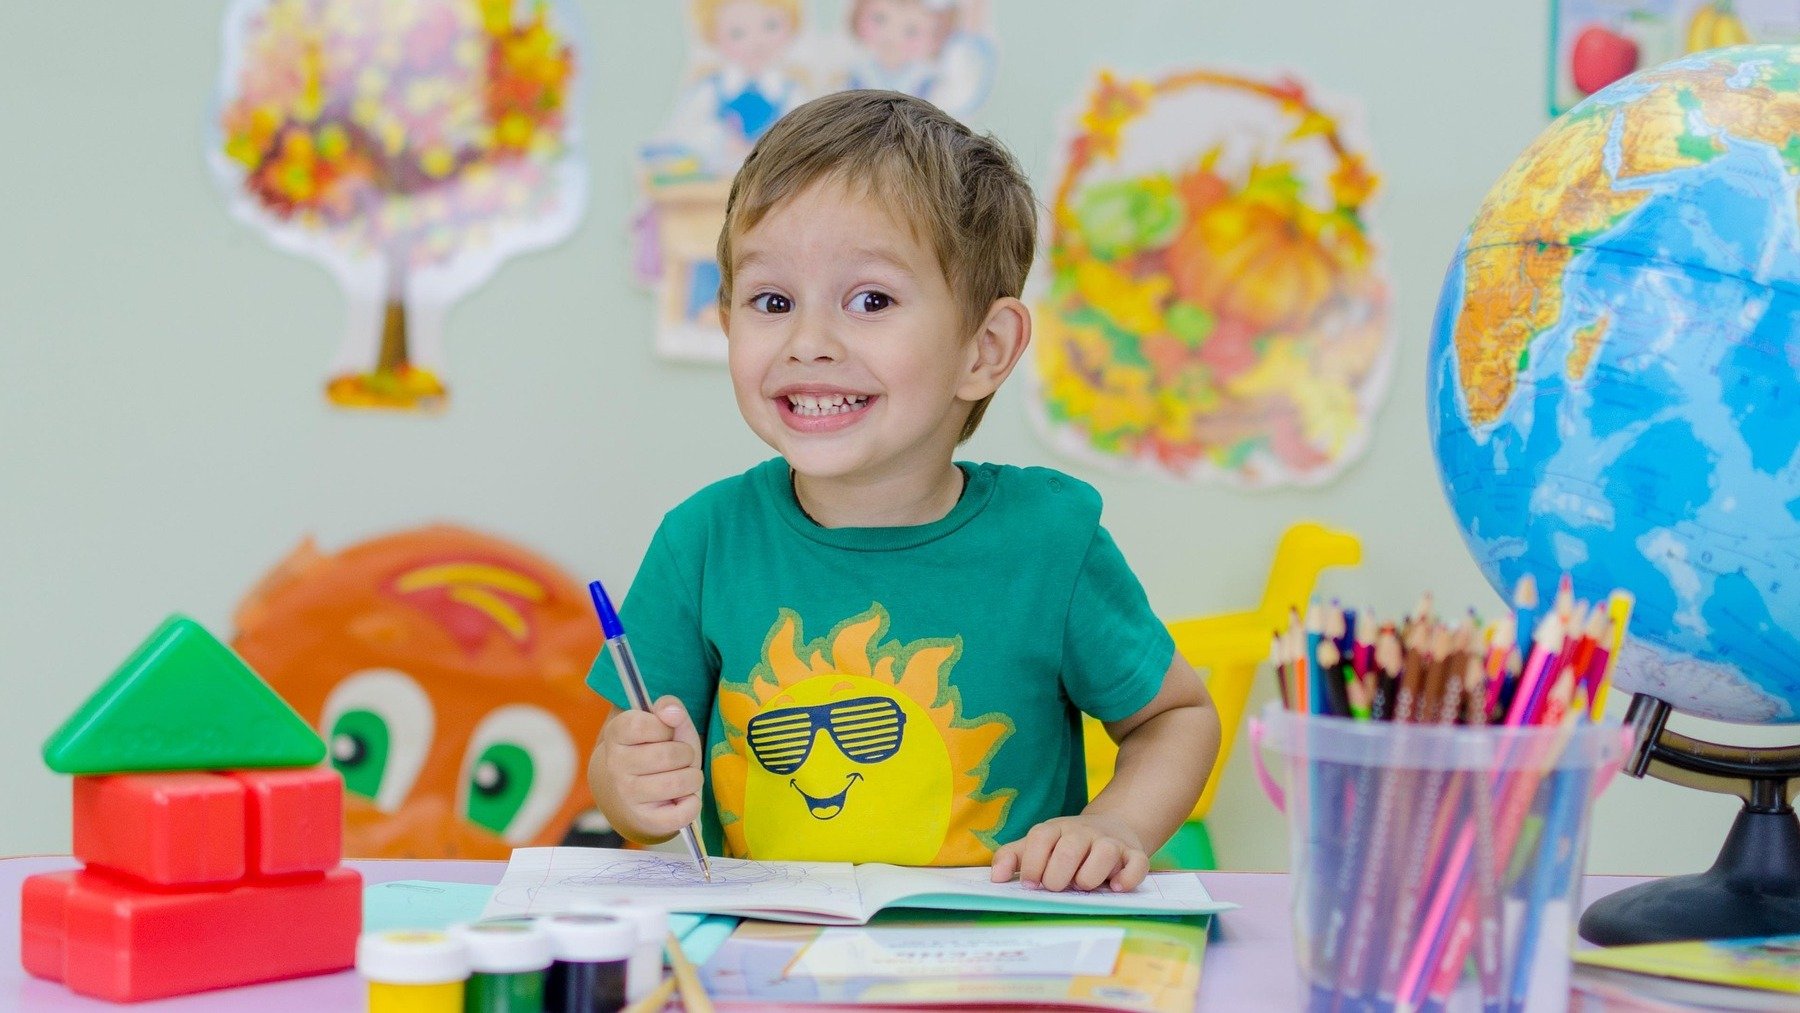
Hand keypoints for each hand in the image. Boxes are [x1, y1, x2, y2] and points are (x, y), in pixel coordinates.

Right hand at [593, 696, 703, 840]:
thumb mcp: (658, 726)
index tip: (663, 734)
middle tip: (679, 759)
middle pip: (672, 755)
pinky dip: (692, 804)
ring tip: (682, 778)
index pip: (646, 724)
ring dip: (692, 778)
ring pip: (682, 782)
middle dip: (686, 754)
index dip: (665, 728)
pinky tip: (682, 799)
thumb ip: (669, 709)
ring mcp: (627, 796)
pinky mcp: (645, 821)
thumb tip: (673, 712)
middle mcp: (615, 766)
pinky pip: (684, 813)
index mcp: (616, 735)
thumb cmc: (648, 753)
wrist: (621, 796)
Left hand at [989, 813, 1149, 892]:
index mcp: (1056, 829)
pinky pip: (1136, 864)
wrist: (1113, 827)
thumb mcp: (1038, 845)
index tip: (1030, 885)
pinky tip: (1115, 887)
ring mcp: (1110, 842)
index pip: (1040, 839)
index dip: (1033, 864)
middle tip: (1057, 888)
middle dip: (1058, 876)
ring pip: (1104, 853)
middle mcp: (1083, 832)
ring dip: (1090, 876)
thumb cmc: (1066, 844)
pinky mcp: (1134, 854)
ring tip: (1084, 886)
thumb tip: (995, 879)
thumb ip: (1013, 857)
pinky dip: (1127, 878)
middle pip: (1069, 849)